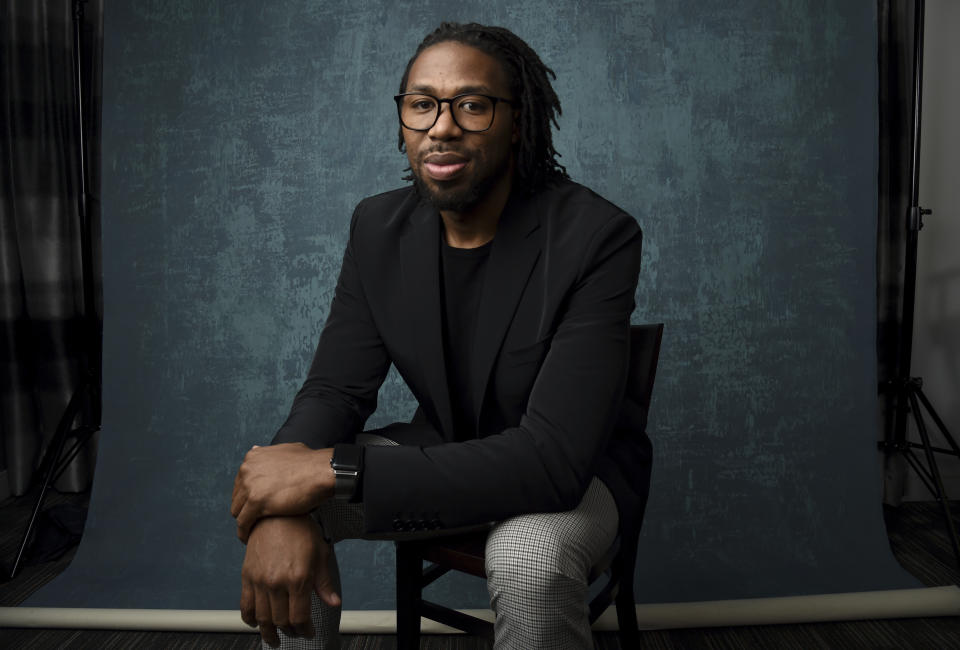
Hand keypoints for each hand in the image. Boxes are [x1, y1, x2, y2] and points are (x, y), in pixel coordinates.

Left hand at [231, 443, 334, 541]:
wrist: (322, 471)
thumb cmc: (310, 462)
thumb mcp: (286, 450)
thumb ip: (267, 453)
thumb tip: (256, 449)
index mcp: (252, 458)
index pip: (240, 482)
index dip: (248, 495)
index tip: (256, 504)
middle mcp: (247, 469)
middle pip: (237, 497)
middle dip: (245, 508)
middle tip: (256, 518)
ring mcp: (250, 485)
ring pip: (237, 511)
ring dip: (244, 521)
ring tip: (252, 530)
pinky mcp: (256, 502)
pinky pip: (243, 522)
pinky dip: (244, 532)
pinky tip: (248, 538)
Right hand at [240, 515, 340, 647]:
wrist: (277, 515)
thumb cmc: (301, 531)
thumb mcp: (320, 555)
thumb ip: (324, 583)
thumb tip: (334, 602)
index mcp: (298, 579)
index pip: (299, 618)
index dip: (305, 630)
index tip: (308, 632)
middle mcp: (277, 582)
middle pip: (281, 621)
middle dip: (290, 632)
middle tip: (295, 633)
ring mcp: (260, 580)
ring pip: (262, 618)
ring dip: (269, 632)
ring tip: (274, 638)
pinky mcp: (247, 576)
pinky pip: (245, 606)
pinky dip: (249, 619)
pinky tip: (256, 624)